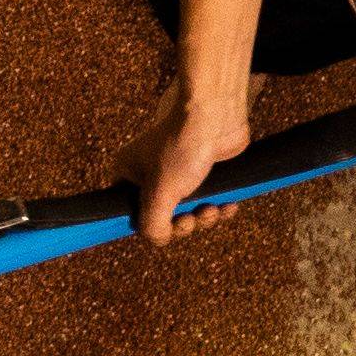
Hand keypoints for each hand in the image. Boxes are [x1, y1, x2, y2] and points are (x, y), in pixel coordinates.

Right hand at [133, 93, 255, 241]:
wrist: (216, 116)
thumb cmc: (181, 146)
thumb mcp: (160, 193)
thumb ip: (152, 225)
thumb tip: (159, 239)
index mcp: (127, 174)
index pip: (131, 214)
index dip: (150, 226)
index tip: (167, 228)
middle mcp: (149, 175)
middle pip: (163, 218)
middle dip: (184, 224)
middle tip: (192, 218)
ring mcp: (177, 175)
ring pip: (187, 213)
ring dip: (203, 218)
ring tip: (213, 209)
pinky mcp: (203, 174)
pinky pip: (207, 202)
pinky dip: (218, 209)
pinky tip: (227, 206)